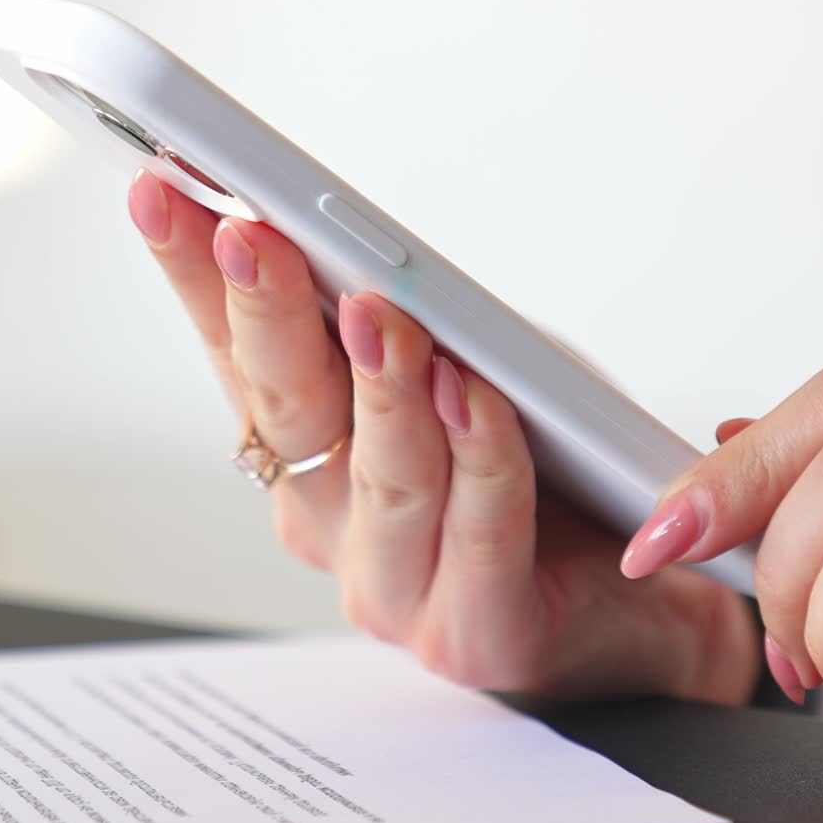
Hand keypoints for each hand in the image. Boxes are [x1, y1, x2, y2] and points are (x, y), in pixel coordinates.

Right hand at [128, 169, 757, 703]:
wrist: (655, 583)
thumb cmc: (554, 462)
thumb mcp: (472, 363)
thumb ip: (405, 323)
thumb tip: (348, 238)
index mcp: (314, 453)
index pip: (241, 353)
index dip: (199, 276)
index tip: (167, 190)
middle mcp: (336, 522)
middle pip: (289, 410)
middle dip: (266, 314)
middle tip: (251, 235)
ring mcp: (398, 586)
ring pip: (383, 472)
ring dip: (383, 386)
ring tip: (380, 313)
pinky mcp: (479, 631)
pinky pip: (482, 528)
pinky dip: (482, 453)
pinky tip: (476, 395)